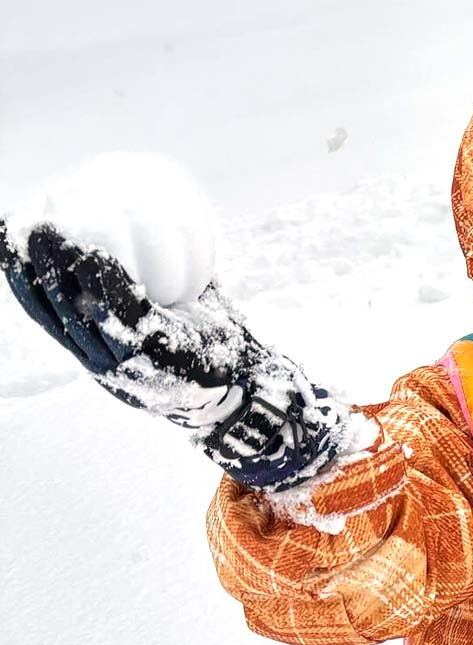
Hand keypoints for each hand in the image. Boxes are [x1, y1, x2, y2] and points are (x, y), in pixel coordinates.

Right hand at [1, 219, 348, 490]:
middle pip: (57, 315)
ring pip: (84, 317)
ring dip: (64, 274)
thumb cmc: (208, 347)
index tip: (9, 243)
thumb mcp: (166, 320)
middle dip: (36, 272)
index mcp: (99, 354)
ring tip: (55, 234)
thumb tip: (139, 229)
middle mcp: (106, 364)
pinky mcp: (160, 359)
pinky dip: (108, 287)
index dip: (23, 282)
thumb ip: (143, 289)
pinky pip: (127, 319)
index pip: (47, 317)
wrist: (247, 387)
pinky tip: (97, 258)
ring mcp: (131, 365)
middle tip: (28, 228)